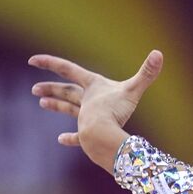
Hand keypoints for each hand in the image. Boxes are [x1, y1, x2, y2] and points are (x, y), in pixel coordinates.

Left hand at [29, 50, 162, 171]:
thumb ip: (146, 74)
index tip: (31, 60)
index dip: (50, 62)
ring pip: (68, 109)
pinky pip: (79, 136)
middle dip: (51, 88)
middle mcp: (86, 101)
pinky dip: (71, 138)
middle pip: (66, 91)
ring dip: (56, 105)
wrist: (103, 136)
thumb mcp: (133, 90)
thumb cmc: (116, 112)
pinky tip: (62, 139)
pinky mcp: (87, 134)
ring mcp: (85, 118)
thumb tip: (160, 54)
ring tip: (42, 103)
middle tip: (34, 89)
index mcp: (93, 86)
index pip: (68, 69)